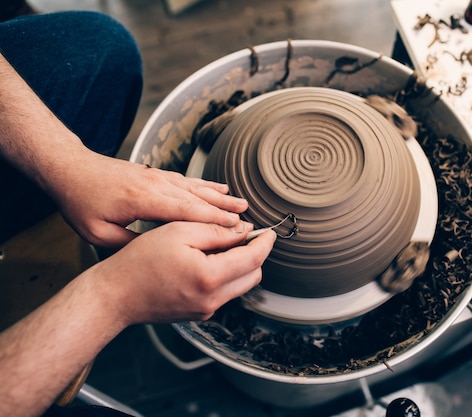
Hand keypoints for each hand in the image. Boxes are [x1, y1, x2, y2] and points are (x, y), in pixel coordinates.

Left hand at [51, 150, 248, 247]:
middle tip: (249, 221)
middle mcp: (155, 184)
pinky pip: (187, 181)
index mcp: (143, 200)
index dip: (213, 222)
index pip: (186, 212)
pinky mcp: (155, 174)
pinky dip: (206, 186)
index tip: (235, 230)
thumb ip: (130, 243)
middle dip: (225, 211)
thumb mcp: (99, 234)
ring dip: (221, 198)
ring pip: (196, 188)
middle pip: (197, 199)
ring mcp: (157, 177)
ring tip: (243, 205)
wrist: (69, 168)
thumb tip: (158, 253)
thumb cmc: (80, 202)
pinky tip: (219, 189)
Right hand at [91, 221, 275, 324]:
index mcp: (210, 277)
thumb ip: (216, 230)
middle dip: (254, 254)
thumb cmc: (140, 261)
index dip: (265, 242)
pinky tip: (207, 261)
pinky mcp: (198, 314)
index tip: (269, 231)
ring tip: (221, 245)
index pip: (254, 259)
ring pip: (240, 285)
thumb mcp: (179, 232)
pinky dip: (224, 276)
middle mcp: (213, 300)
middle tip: (242, 234)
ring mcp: (206, 311)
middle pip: (253, 275)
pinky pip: (223, 293)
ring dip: (239, 265)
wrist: (114, 296)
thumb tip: (242, 230)